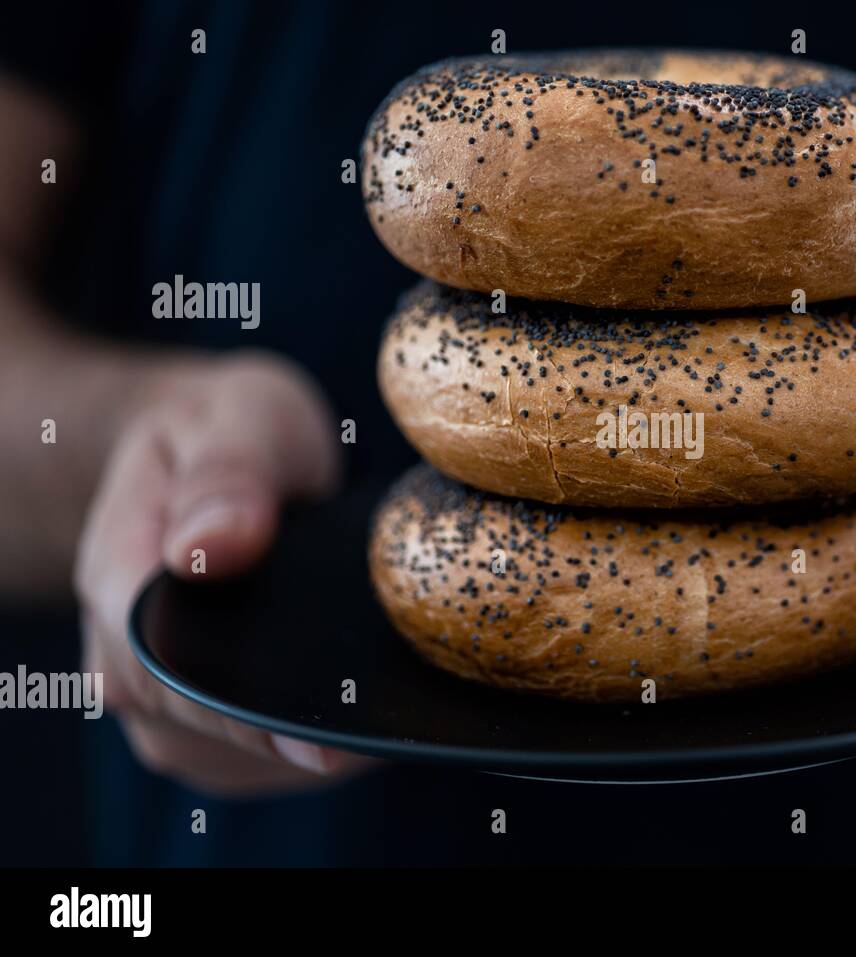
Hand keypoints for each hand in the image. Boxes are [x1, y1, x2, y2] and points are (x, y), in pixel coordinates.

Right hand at [74, 351, 371, 793]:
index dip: (246, 709)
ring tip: (377, 682)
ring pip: (236, 756)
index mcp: (115, 578)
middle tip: (387, 694)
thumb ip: (229, 475)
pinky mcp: (201, 727)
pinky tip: (357, 702)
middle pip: (206, 728)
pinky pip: (258, 759)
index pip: (165, 674)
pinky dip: (313, 737)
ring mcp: (160, 702)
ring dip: (310, 733)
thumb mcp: (241, 417)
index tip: (330, 728)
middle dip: (296, 719)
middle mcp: (123, 658)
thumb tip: (213, 547)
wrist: (214, 452)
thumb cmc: (229, 429)